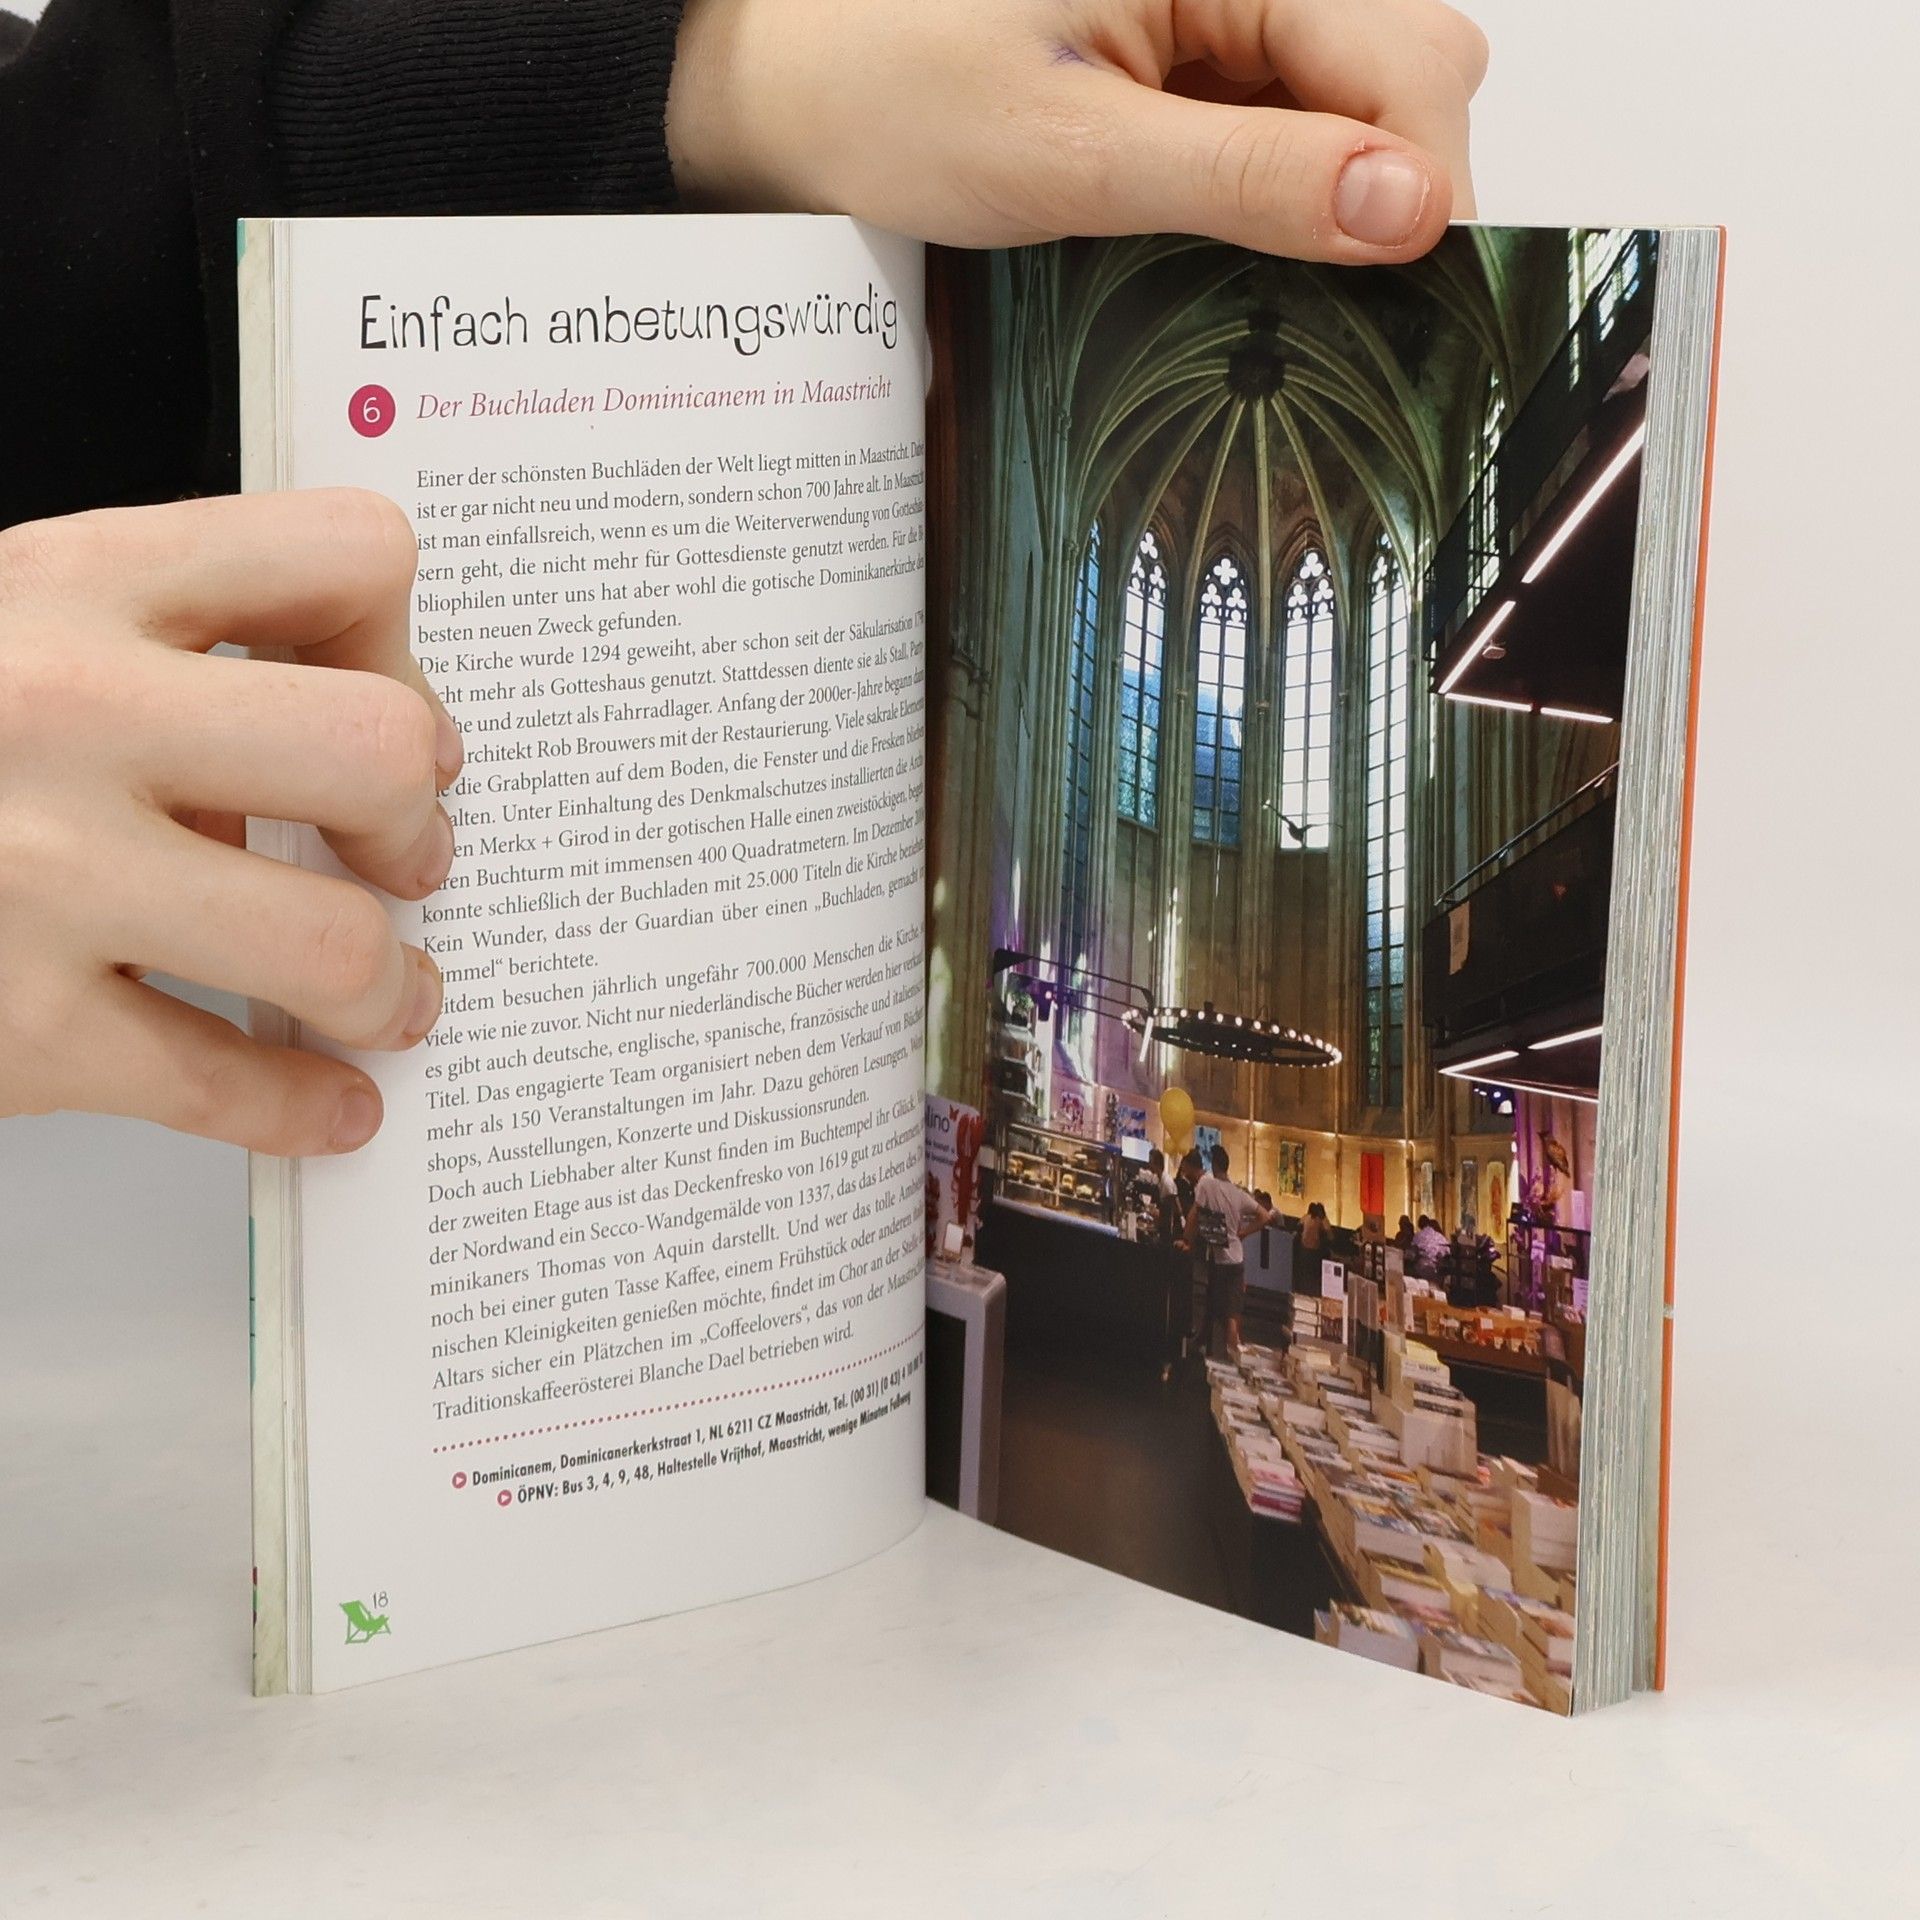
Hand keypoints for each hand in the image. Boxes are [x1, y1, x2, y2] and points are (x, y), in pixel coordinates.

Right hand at [0, 491, 459, 1154]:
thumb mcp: (7, 622)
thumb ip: (163, 652)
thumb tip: (349, 755)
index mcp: (73, 583)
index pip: (344, 553)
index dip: (399, 641)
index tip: (392, 708)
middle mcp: (63, 713)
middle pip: (377, 752)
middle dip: (417, 824)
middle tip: (403, 861)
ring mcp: (37, 875)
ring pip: (333, 943)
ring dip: (386, 986)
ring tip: (382, 995)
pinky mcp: (8, 1028)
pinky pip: (218, 1083)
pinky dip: (299, 1109)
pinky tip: (327, 1104)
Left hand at [669, 0, 1484, 260]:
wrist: (794, 90)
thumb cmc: (891, 97)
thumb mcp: (1075, 156)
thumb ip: (1251, 181)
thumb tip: (1409, 213)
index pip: (1415, 56)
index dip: (1423, 183)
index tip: (1396, 288)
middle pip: (1405, 71)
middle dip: (1378, 189)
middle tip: (1294, 283)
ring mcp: (1224, 6)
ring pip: (1355, 103)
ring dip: (1322, 194)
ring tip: (1223, 247)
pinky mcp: (1198, 50)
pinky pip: (1289, 117)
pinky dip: (1274, 187)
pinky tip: (1212, 225)